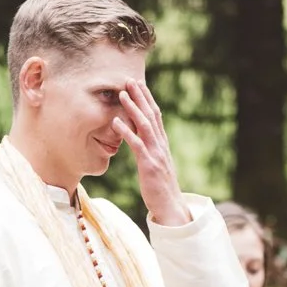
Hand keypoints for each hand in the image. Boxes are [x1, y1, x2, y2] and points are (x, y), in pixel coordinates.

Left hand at [113, 80, 186, 227]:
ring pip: (145, 125)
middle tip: (130, 80)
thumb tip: (140, 138)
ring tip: (122, 94)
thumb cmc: (160, 187)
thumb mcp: (156, 164)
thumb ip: (150, 149)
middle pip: (151, 115)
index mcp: (162, 144)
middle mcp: (161, 145)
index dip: (147, 99)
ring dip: (133, 108)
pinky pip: (136, 145)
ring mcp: (156, 154)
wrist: (171, 206)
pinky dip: (126, 131)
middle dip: (140, 96)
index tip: (139, 84)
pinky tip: (116, 121)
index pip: (156, 116)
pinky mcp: (149, 165)